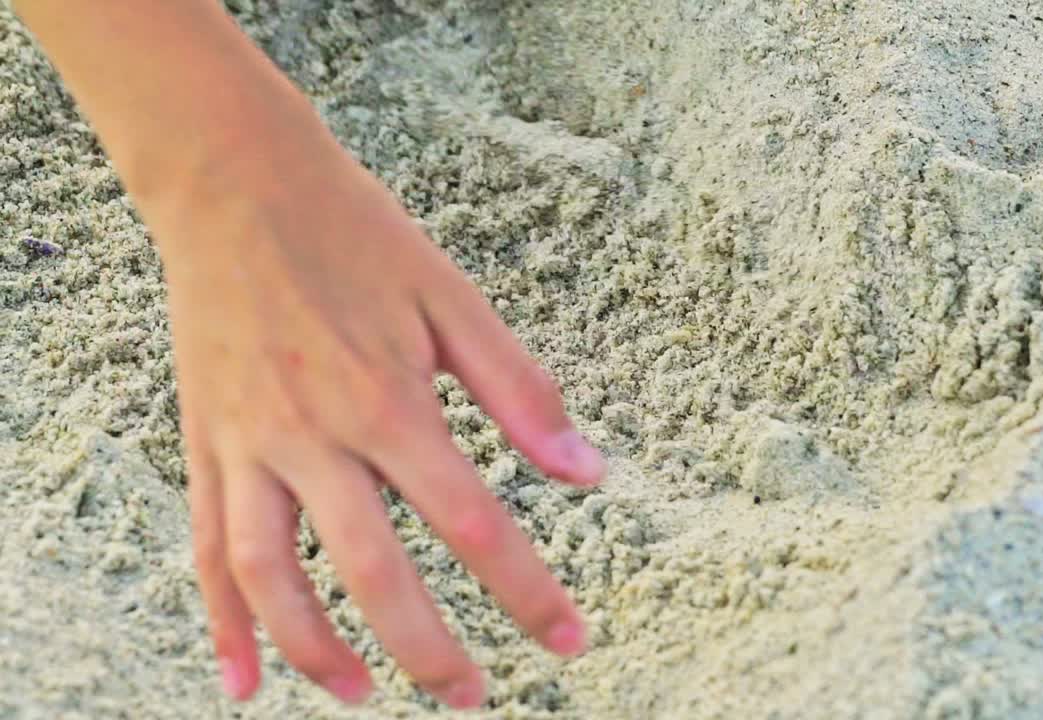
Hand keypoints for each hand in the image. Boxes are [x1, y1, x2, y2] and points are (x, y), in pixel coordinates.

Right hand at [153, 118, 605, 708]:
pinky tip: (245, 680)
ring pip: (275, 579)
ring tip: (367, 695)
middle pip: (375, 573)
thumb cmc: (356, 234)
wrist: (236, 183)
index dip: (528, 592)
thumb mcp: (453, 297)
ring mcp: (249, 446)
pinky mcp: (205, 445)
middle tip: (475, 698)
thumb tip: (587, 469)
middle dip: (431, 652)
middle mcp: (314, 436)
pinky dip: (223, 622)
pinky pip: (206, 551)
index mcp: (389, 400)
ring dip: (321, 652)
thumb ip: (519, 388)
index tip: (570, 642)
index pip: (474, 523)